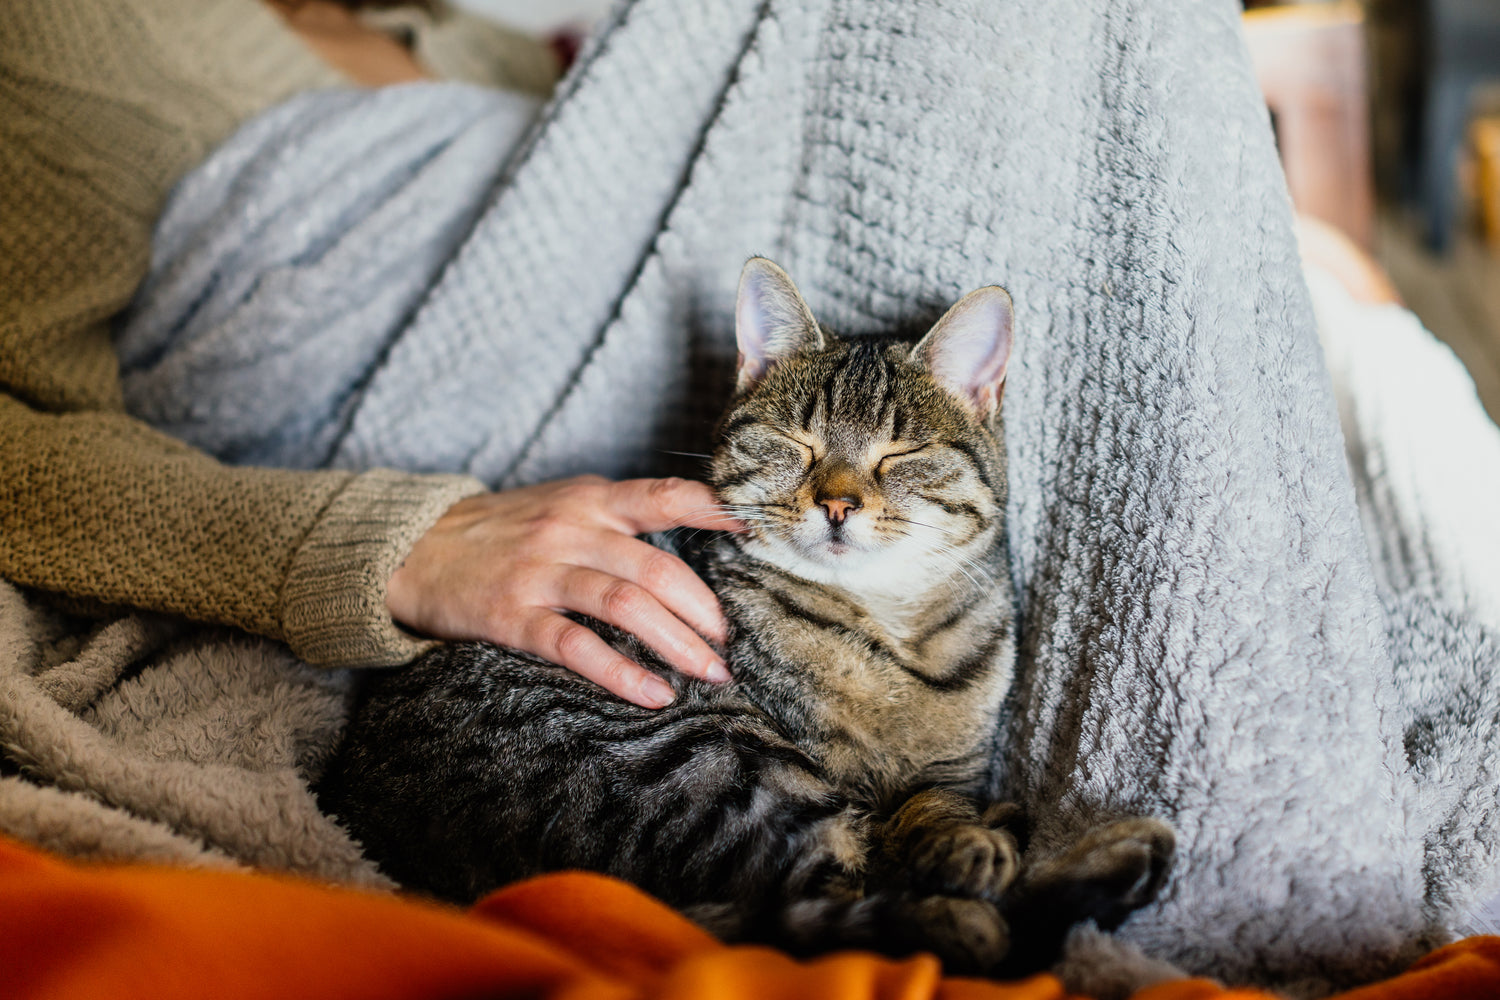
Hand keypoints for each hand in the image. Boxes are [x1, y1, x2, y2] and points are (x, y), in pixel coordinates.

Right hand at [386, 476, 742, 707]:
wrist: (415, 547)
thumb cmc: (504, 530)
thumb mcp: (563, 503)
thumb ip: (620, 517)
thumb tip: (698, 532)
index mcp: (591, 500)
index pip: (666, 496)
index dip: (717, 510)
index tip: (758, 531)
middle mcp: (571, 530)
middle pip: (658, 568)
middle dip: (705, 612)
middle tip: (732, 644)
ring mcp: (541, 573)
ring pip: (626, 606)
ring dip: (678, 644)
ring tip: (710, 673)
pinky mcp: (512, 616)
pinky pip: (576, 647)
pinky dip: (621, 673)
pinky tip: (653, 694)